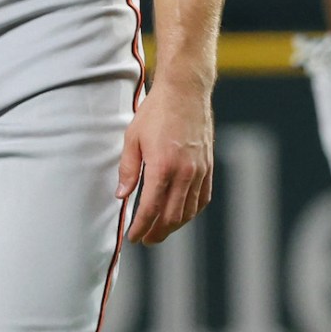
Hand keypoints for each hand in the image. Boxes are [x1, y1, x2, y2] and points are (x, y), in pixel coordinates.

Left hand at [120, 68, 215, 244]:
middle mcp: (184, 173)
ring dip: (174, 225)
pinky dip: (191, 211)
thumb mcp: (132, 139)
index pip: (151, 209)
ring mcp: (199, 170)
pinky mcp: (208, 166)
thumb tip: (122, 196)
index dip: (141, 227)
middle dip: (157, 232)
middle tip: (146, 239)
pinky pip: (203, 198)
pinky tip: (181, 214)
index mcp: (162, 166)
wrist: (185, 92)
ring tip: (161, 230)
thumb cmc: (156, 112)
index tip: (133, 237)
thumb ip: (128, 170)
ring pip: (189, 211)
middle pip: (172, 216)